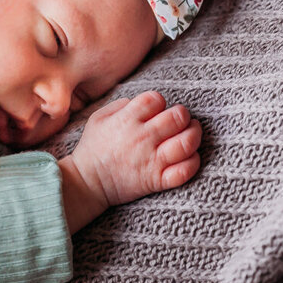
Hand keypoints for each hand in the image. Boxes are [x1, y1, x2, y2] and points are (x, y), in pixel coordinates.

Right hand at [69, 90, 201, 208]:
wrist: (87, 183)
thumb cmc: (93, 148)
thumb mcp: (98, 118)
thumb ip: (122, 104)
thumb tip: (145, 102)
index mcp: (127, 120)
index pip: (156, 99)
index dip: (160, 102)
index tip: (156, 110)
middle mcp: (142, 138)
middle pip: (177, 117)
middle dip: (182, 115)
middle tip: (180, 119)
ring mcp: (152, 160)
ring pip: (186, 143)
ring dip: (194, 134)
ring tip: (191, 132)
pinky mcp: (156, 180)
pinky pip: (185, 171)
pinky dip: (193, 163)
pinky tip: (190, 156)